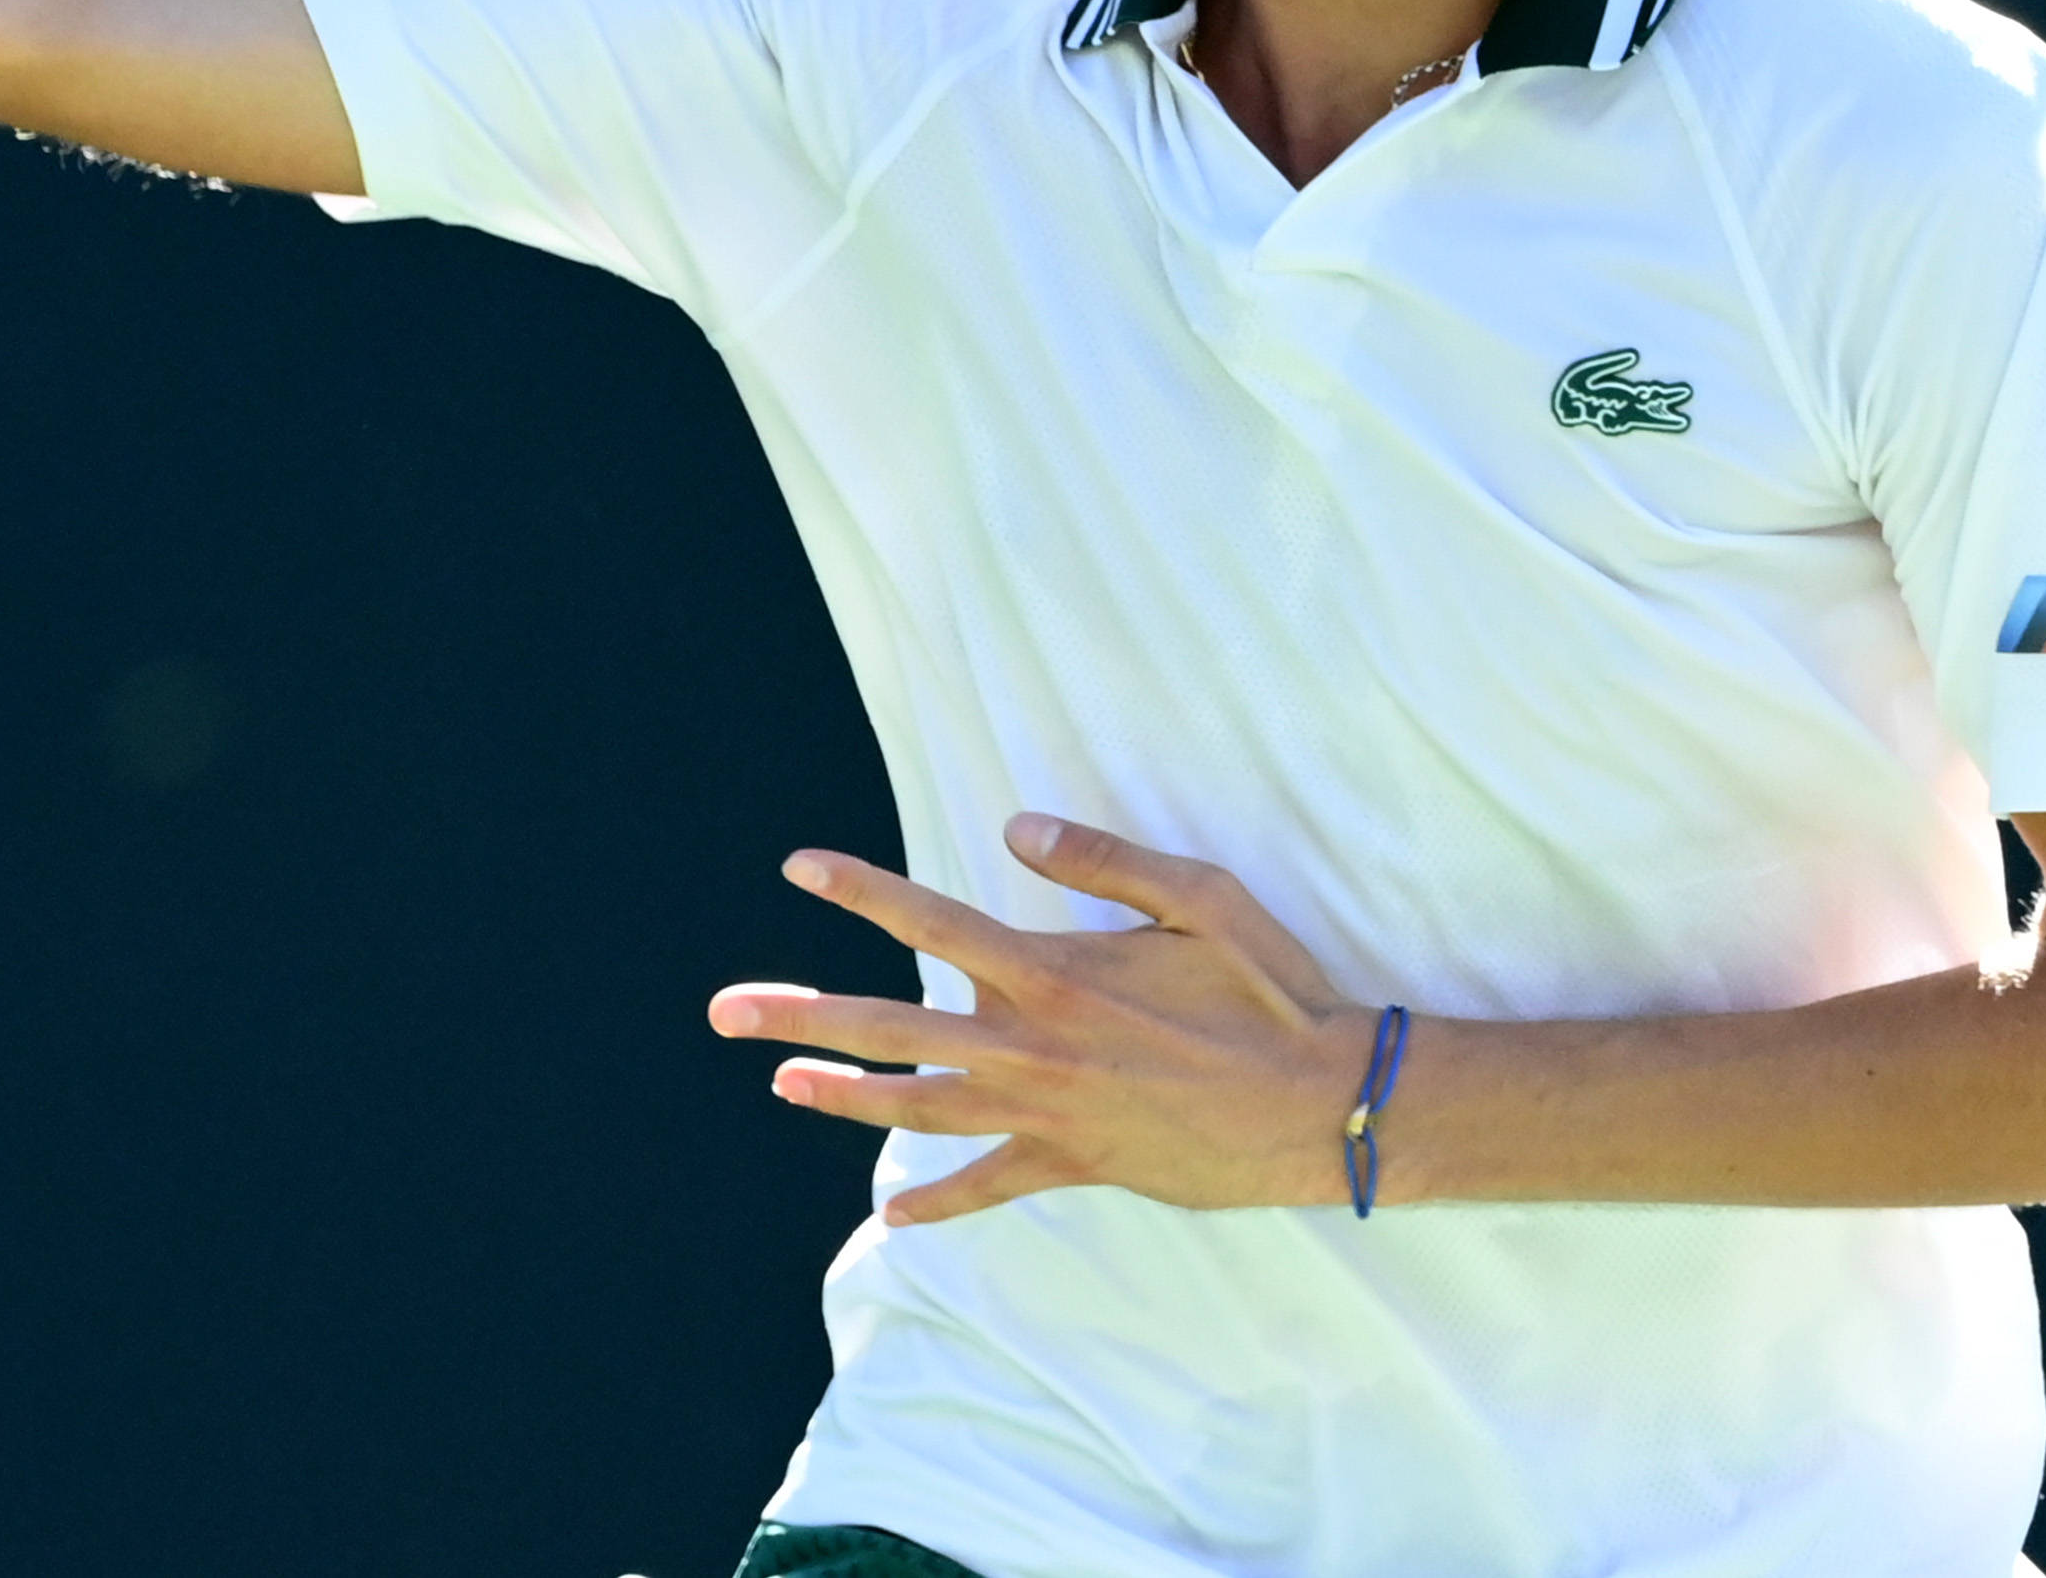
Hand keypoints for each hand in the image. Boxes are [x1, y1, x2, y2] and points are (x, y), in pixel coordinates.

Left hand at [710, 813, 1376, 1226]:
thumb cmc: (1271, 988)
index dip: (860, 890)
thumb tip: (1014, 827)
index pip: (931, 921)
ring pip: (919, 1109)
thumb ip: (1103, 861)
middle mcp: (1032, 1046)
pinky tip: (893, 1218)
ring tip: (781, 1086)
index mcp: (1054, 971)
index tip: (798, 868)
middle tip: (724, 1012)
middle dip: (801, 1015)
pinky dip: (939, 1205)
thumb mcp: (1201, 895)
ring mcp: (1047, 1114)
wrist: (1321, 1101)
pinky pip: (989, 1187)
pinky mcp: (1077, 1165)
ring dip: (842, 1097)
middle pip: (892, 1026)